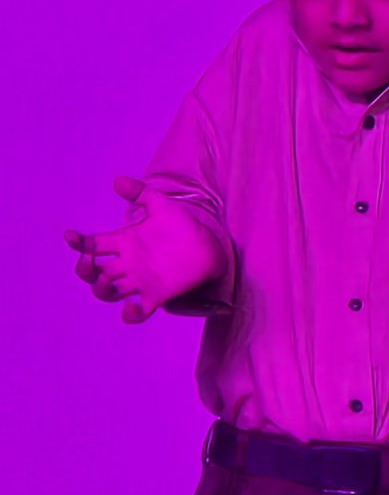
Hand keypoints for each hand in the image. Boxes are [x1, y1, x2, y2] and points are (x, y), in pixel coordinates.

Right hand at [63, 177, 198, 323]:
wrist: (211, 246)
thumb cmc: (183, 227)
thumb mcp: (162, 206)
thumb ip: (140, 193)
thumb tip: (117, 181)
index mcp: (124, 242)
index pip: (91, 245)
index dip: (78, 242)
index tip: (71, 235)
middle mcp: (126, 263)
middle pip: (92, 272)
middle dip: (84, 269)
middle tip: (90, 261)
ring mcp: (139, 281)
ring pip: (106, 292)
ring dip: (101, 288)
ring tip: (107, 279)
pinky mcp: (156, 295)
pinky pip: (137, 312)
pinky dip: (131, 314)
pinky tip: (131, 307)